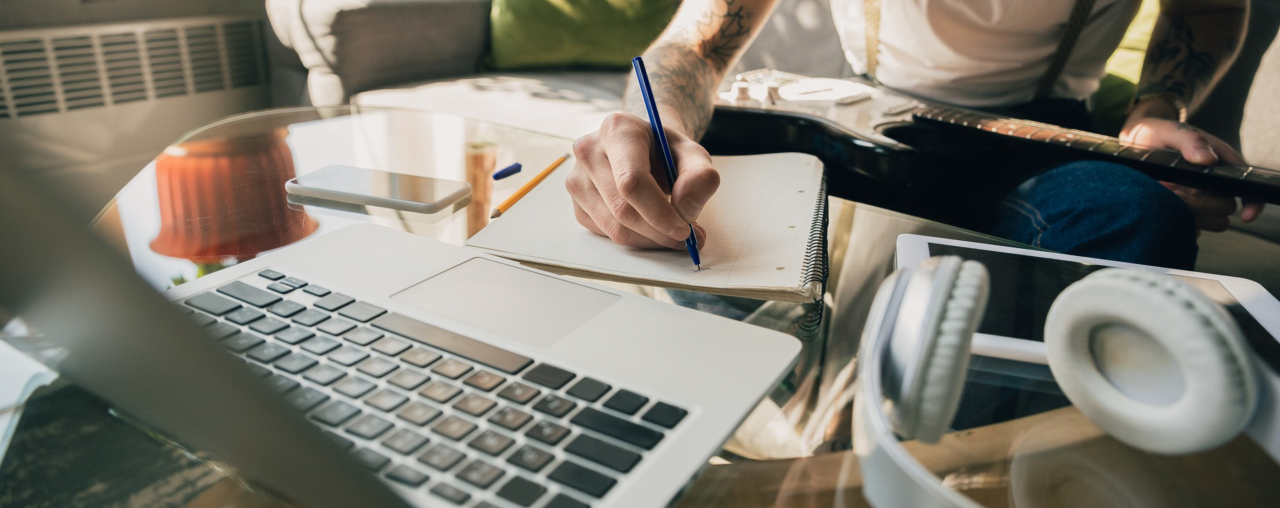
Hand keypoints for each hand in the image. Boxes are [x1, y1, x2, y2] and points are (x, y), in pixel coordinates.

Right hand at [567, 112, 719, 248]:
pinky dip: (636, 239)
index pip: (631, 181)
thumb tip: (685, 210)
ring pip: (614, 228)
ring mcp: (577, 179)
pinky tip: (651, 226)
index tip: (684, 229)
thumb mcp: (693, 155)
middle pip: (622, 209)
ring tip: (674, 232)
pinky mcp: (577, 204)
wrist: (645, 150)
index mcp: (617, 130)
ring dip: (650, 239)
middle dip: (659, 232)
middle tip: (689, 238)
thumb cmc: (666, 152)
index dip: (659, 212)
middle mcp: (589, 151)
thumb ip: (700, 177)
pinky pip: (607, 234)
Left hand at [1121, 106, 1263, 230]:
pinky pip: (1184, 227)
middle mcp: (1214, 186)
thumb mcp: (1173, 132)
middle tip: (1171, 190)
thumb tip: (1207, 159)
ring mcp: (1197, 201)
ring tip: (1161, 193)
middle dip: (1201, 203)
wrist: (1133, 144)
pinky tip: (1155, 204)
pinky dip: (1172, 219)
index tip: (1245, 216)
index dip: (1252, 203)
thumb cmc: (1158, 135)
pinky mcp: (1180, 213)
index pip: (1248, 189)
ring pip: (1207, 220)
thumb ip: (1191, 141)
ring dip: (1186, 212)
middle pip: (1224, 207)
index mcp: (1222, 165)